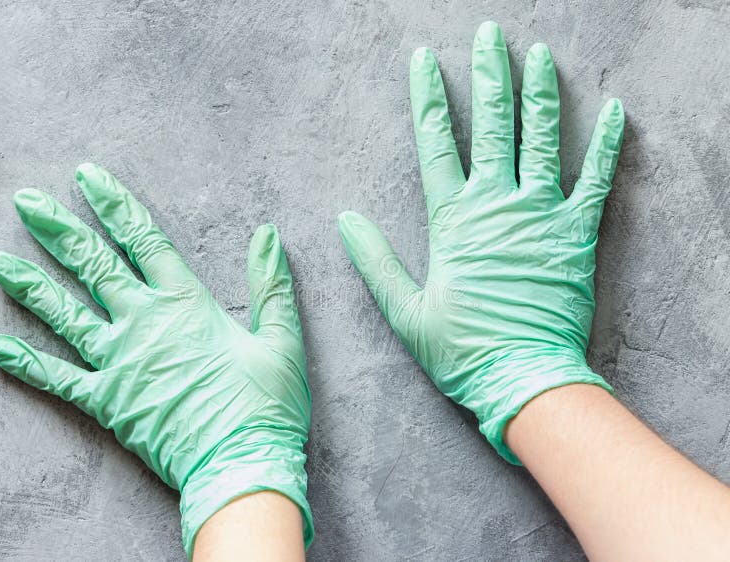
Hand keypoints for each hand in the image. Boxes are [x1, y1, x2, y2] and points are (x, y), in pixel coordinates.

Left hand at [0, 163, 312, 555]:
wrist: (241, 464)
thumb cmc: (265, 404)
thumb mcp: (282, 339)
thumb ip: (271, 284)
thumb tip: (268, 235)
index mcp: (186, 305)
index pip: (144, 241)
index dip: (115, 205)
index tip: (88, 177)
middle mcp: (144, 324)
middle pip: (93, 267)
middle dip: (59, 230)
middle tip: (26, 202)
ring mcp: (119, 363)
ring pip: (64, 314)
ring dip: (30, 284)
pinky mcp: (107, 402)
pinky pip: (58, 379)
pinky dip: (25, 363)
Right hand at [337, 21, 623, 461]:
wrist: (523, 378)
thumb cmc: (463, 349)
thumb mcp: (405, 311)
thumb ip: (375, 262)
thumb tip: (345, 221)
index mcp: (453, 220)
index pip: (436, 143)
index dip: (428, 98)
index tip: (424, 60)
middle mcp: (497, 205)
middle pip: (493, 125)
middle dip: (489, 76)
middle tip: (489, 37)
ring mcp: (540, 216)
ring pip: (542, 140)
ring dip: (540, 93)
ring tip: (539, 55)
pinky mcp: (576, 235)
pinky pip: (595, 181)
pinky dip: (606, 145)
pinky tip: (616, 110)